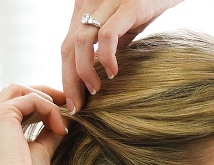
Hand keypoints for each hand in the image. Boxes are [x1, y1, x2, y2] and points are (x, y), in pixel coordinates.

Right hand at [0, 84, 67, 164]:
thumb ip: (47, 135)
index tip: (62, 113)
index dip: (38, 106)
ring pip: (20, 91)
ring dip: (47, 100)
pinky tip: (60, 127)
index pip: (12, 107)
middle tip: (68, 103)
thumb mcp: (38, 154)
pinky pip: (31, 99)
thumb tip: (63, 122)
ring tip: (65, 119)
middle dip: (43, 94)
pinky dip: (49, 109)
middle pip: (14, 92)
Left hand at [62, 0, 183, 112]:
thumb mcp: (122, 26)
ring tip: (96, 91)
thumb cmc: (147, 6)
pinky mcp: (127, 5)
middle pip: (67, 47)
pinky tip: (114, 72)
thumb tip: (98, 73)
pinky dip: (107, 57)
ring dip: (85, 72)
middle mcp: (89, 3)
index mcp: (84, 8)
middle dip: (70, 81)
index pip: (66, 47)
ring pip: (81, 42)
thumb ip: (107, 44)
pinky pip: (107, 36)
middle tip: (78, 106)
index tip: (73, 101)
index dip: (66, 76)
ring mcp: (106, 3)